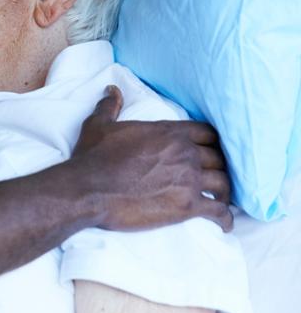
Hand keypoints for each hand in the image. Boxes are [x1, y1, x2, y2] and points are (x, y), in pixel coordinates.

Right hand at [71, 85, 232, 231]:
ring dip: (224, 191)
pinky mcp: (187, 206)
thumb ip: (110, 105)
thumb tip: (113, 89)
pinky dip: (225, 218)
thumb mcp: (99, 125)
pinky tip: (224, 224)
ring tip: (221, 199)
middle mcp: (184, 153)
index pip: (208, 133)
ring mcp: (188, 180)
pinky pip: (219, 211)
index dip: (212, 143)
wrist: (87, 189)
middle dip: (219, 167)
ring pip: (223, 183)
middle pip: (218, 158)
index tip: (212, 152)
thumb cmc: (92, 157)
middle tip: (215, 177)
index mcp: (168, 132)